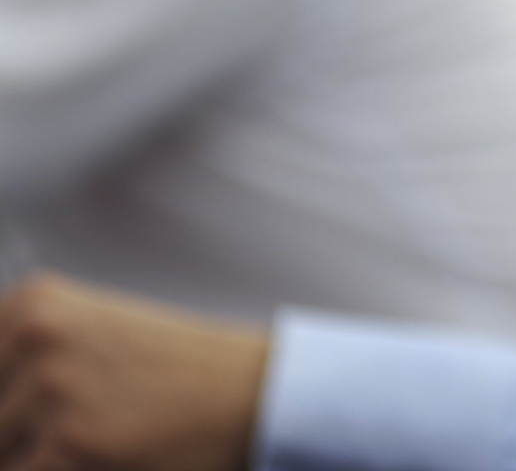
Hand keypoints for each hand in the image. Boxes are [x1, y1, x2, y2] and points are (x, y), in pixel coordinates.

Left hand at [0, 275, 267, 470]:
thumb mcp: (87, 339)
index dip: (5, 401)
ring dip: (35, 458)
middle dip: (15, 435)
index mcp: (32, 303)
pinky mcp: (66, 444)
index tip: (23, 410)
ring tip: (94, 442)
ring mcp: (50, 389)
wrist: (249, 394)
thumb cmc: (174, 374)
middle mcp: (34, 335)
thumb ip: (23, 364)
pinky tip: (102, 457)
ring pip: (1, 454)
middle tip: (76, 427)